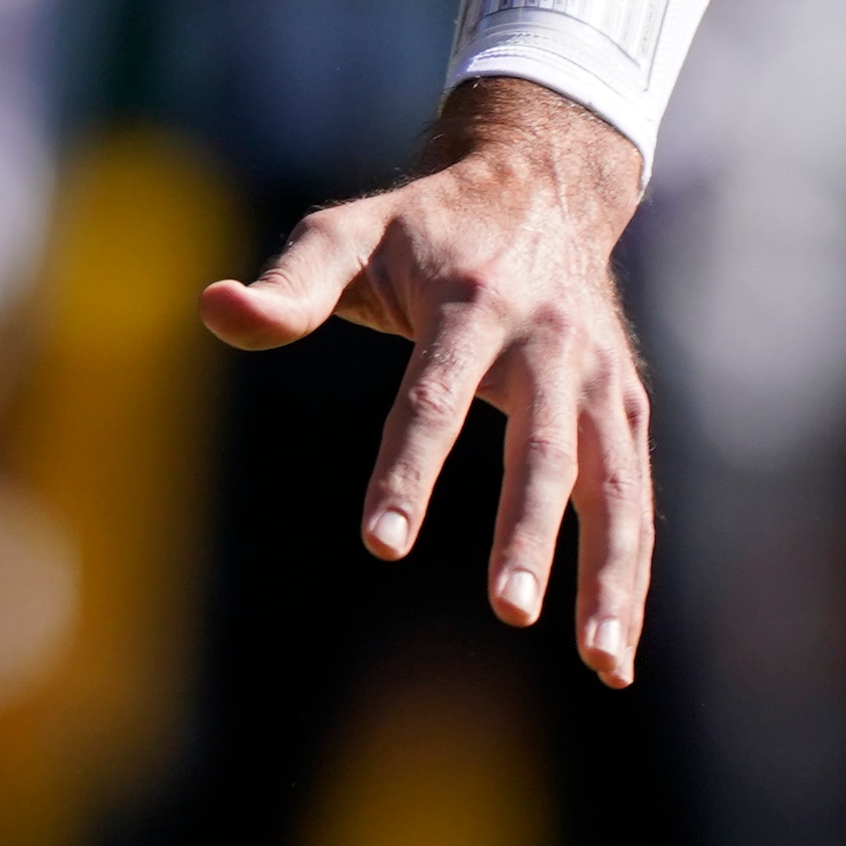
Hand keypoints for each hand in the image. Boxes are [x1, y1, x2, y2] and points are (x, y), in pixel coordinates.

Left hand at [202, 77, 657, 680]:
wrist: (545, 182)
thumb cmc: (425, 225)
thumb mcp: (351, 232)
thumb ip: (290, 285)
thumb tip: (212, 308)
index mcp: (472, 301)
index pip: (434, 395)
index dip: (407, 470)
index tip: (381, 544)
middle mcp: (547, 342)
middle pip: (541, 446)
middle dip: (526, 530)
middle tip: (508, 609)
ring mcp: (597, 377)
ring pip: (612, 484)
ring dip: (609, 573)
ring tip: (599, 663)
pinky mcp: (626, 404)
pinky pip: (633, 499)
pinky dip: (631, 574)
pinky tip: (613, 658)